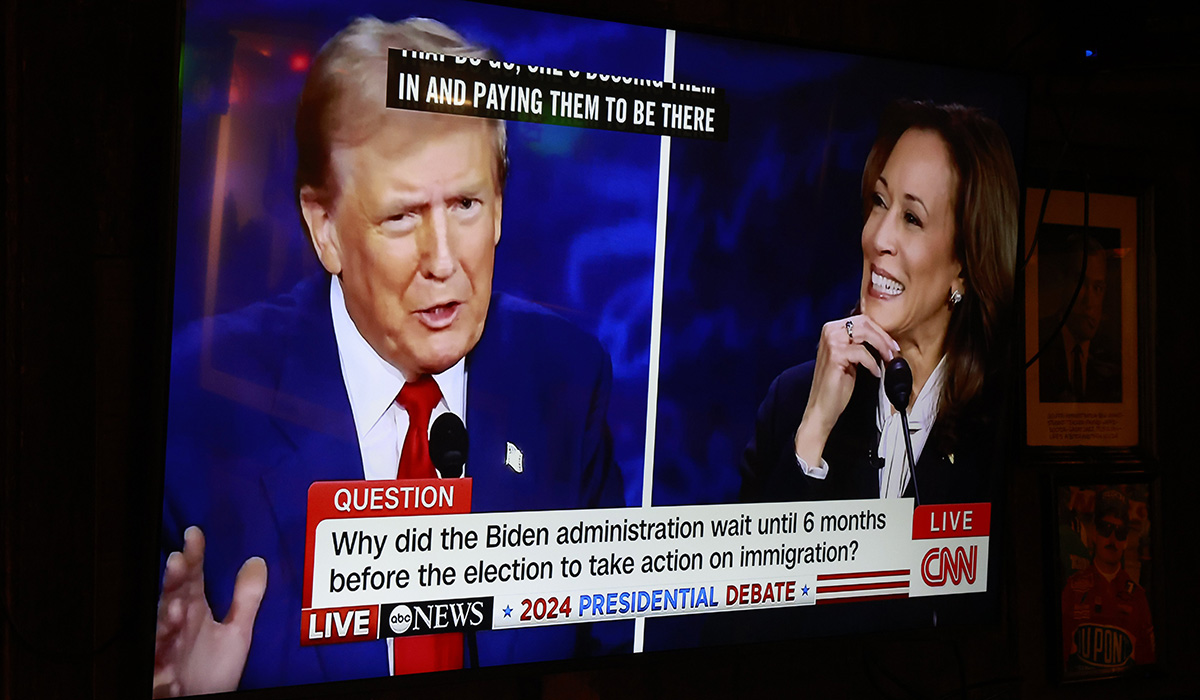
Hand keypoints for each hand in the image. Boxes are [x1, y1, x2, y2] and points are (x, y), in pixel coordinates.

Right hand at [153, 526, 266, 697]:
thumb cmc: (213, 669)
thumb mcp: (236, 632)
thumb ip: (246, 598)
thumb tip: (257, 561)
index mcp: (194, 613)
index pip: (192, 578)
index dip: (193, 556)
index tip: (195, 534)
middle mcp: (178, 628)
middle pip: (173, 598)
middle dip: (174, 582)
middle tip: (177, 561)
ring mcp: (168, 652)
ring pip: (162, 632)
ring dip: (167, 620)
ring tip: (175, 607)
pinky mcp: (162, 678)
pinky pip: (160, 672)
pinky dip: (164, 668)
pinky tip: (171, 665)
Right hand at [794, 314, 898, 464]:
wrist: (822, 406)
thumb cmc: (836, 385)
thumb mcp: (850, 358)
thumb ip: (860, 344)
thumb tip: (884, 339)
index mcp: (831, 329)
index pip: (862, 320)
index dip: (881, 331)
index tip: (892, 344)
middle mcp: (829, 331)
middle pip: (865, 323)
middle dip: (884, 337)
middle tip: (894, 351)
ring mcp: (831, 342)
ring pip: (865, 333)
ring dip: (882, 346)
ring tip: (888, 359)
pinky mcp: (835, 355)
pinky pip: (863, 353)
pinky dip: (873, 363)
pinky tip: (875, 373)